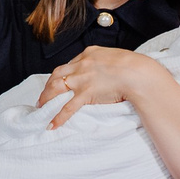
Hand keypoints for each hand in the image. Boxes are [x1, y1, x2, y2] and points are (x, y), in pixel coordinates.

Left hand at [39, 49, 156, 128]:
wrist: (138, 73)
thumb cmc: (133, 66)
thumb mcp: (116, 57)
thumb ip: (106, 62)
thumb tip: (107, 69)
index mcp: (89, 53)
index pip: (70, 63)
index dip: (63, 73)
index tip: (61, 81)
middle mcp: (82, 64)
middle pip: (58, 73)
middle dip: (48, 84)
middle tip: (44, 95)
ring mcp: (82, 79)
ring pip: (56, 86)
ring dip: (46, 96)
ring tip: (41, 106)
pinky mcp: (86, 93)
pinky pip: (68, 107)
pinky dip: (58, 117)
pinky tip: (52, 125)